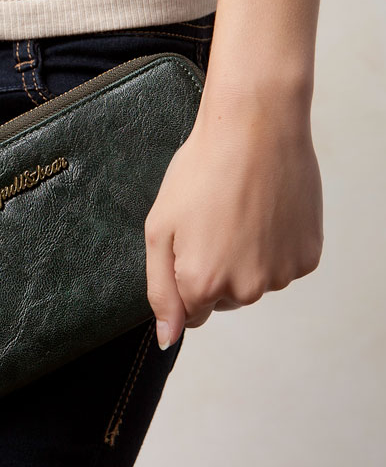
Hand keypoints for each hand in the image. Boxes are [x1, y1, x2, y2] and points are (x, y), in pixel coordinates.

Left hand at [144, 84, 323, 348]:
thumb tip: (168, 338)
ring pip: (256, 283)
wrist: (255, 128)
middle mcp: (246, 290)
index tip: (192, 242)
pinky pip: (283, 266)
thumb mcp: (159, 228)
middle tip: (215, 220)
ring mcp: (281, 275)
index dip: (187, 276)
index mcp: (202, 284)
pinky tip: (266, 212)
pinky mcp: (308, 257)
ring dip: (247, 258)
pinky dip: (275, 246)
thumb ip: (160, 291)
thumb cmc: (201, 171)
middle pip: (225, 300)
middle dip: (216, 269)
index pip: (191, 313)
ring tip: (241, 211)